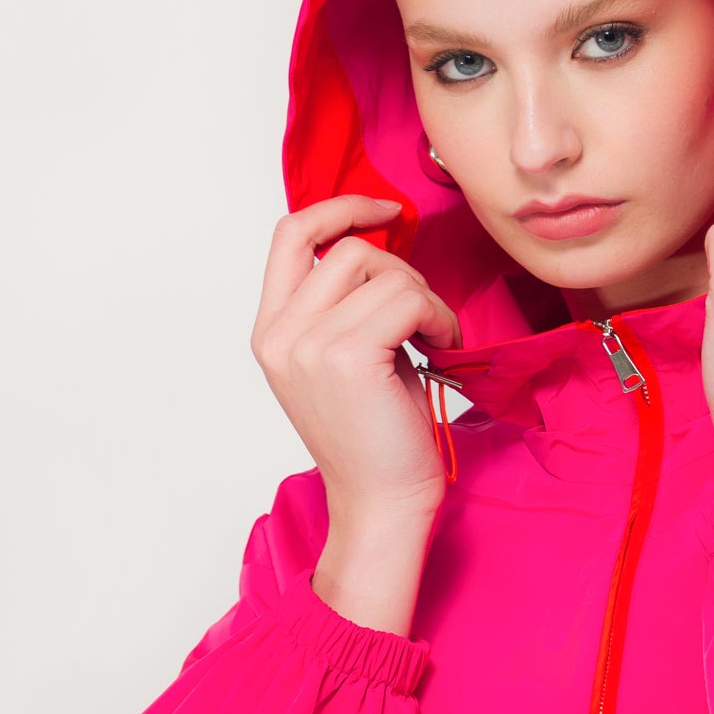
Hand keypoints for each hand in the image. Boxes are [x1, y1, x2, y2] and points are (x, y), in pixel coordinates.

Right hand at [253, 197, 460, 632]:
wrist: (382, 504)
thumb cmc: (377, 438)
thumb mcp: (345, 358)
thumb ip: (343, 303)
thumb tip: (378, 240)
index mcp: (271, 332)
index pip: (290, 234)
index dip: (339, 209)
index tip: (384, 210)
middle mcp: (279, 335)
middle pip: (347, 248)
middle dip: (400, 271)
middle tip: (423, 318)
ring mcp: (307, 345)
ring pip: (381, 269)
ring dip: (422, 297)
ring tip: (432, 338)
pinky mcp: (346, 356)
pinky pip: (406, 298)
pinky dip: (436, 315)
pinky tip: (441, 346)